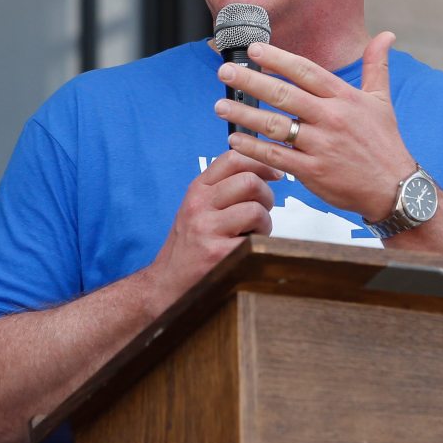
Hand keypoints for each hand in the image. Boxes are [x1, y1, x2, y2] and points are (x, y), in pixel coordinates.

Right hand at [144, 150, 280, 313]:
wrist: (168, 283)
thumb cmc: (191, 245)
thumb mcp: (199, 208)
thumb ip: (224, 188)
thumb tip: (264, 171)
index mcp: (197, 190)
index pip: (232, 159)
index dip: (260, 163)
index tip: (274, 175)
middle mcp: (199, 205)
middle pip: (249, 181)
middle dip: (266, 196)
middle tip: (262, 212)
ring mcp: (207, 229)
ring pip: (256, 209)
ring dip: (265, 223)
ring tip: (253, 233)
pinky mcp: (218, 253)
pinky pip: (255, 238)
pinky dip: (259, 243)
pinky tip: (247, 249)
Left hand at [214, 32, 415, 220]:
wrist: (393, 189)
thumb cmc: (385, 144)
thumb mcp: (382, 101)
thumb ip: (377, 66)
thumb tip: (386, 35)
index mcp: (344, 98)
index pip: (305, 71)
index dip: (278, 58)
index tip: (253, 50)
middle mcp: (330, 118)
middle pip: (283, 94)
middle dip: (250, 81)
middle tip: (225, 72)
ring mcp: (320, 145)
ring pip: (275, 125)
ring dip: (244, 114)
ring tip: (220, 106)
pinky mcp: (312, 171)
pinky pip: (276, 156)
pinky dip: (253, 148)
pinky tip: (234, 140)